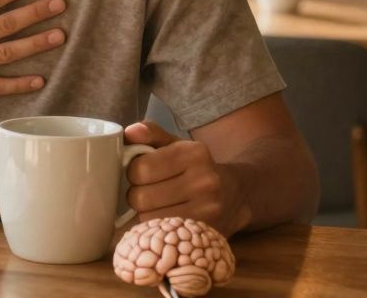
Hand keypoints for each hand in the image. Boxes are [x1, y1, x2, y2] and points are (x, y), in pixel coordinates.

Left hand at [124, 121, 247, 235]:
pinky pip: (162, 233)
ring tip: (158, 205)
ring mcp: (208, 210)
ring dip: (145, 213)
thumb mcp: (175, 144)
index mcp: (193, 153)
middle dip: (137, 194)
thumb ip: (150, 133)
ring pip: (148, 218)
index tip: (142, 173)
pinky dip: (157, 228)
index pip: (140, 168)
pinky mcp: (206, 233)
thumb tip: (130, 133)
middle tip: (148, 191)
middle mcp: (204, 181)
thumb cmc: (195, 167)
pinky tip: (166, 218)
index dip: (133, 172)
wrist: (236, 195)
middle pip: (141, 196)